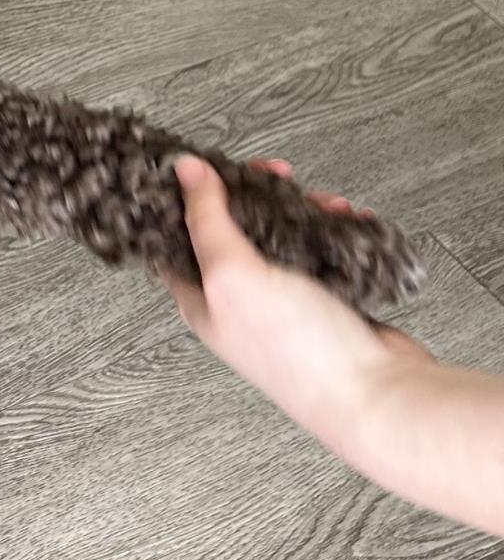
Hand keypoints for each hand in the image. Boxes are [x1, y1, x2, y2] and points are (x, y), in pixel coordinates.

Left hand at [164, 156, 429, 445]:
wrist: (378, 396)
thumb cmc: (297, 350)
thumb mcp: (233, 275)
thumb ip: (207, 220)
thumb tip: (185, 170)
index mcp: (201, 298)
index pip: (180, 233)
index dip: (189, 195)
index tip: (209, 163)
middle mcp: (237, 300)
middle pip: (234, 227)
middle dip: (257, 193)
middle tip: (277, 172)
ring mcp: (281, 301)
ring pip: (281, 234)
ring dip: (302, 208)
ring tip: (326, 202)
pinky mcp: (323, 301)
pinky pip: (320, 250)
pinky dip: (333, 229)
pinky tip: (349, 219)